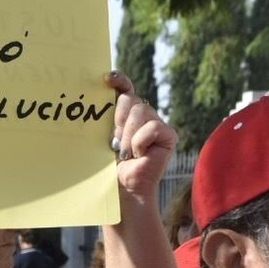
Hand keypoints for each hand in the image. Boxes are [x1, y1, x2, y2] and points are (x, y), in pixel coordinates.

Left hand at [108, 70, 176, 201]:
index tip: (107, 79)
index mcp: (125, 114)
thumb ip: (104, 117)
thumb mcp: (102, 137)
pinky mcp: (168, 135)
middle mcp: (143, 115)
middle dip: (119, 119)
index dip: (119, 80)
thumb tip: (99, 94)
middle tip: (115, 141)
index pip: (125, 89)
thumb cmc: (110, 167)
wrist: (123, 188)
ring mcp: (156, 124)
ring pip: (141, 111)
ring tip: (126, 152)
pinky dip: (141, 141)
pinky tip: (140, 155)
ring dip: (128, 134)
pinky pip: (153, 127)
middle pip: (130, 99)